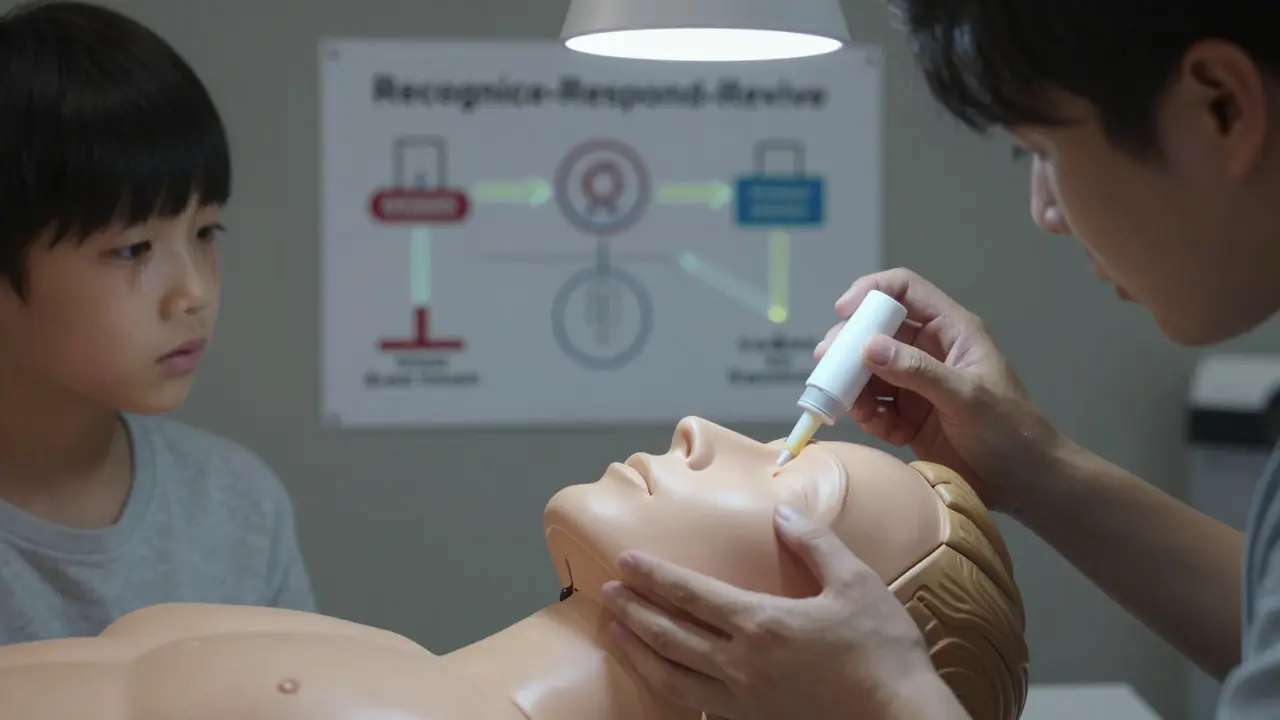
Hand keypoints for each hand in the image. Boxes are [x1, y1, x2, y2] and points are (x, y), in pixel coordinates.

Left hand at [601, 505, 957, 719]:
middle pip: (669, 636)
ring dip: (638, 654)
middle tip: (606, 595)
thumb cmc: (882, 649)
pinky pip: (698, 709)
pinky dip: (670, 693)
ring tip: (615, 637)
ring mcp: (743, 701)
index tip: (624, 561)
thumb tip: (780, 512)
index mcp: (761, 624)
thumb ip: (813, 543)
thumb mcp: (854, 582)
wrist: (899, 718)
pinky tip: (660, 684)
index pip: (691, 594)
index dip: (654, 576)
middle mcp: (740, 665)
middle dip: (633, 613)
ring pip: (671, 679)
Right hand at [816, 267, 1064, 515]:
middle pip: (875, 331)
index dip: (871, 291)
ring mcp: (915, 385)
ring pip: (867, 371)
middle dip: (849, 348)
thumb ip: (918, 371)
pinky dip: (867, 415)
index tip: (842, 311)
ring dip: (852, 387)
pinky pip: (873, 406)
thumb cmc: (1010, 432)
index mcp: (951, 331)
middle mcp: (929, 351)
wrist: (1025, 484)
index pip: (904, 291)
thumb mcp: (966, 397)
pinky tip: (876, 426)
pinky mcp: (906, 417)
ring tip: (852, 408)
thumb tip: (868, 346)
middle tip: (828, 368)